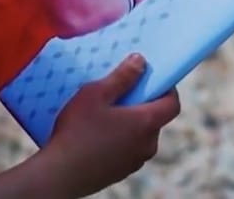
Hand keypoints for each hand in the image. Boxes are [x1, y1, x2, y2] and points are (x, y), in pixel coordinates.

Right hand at [43, 55, 180, 196]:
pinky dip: (119, 139)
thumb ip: (121, 77)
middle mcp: (148, 144)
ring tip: (101, 115)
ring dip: (128, 123)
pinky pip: (128, 149)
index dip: (167, 89)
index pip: (172, 104)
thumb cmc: (77, 130)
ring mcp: (136, 161)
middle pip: (154, 118)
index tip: (151, 78)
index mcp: (146, 123)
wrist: (61, 173)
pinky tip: (94, 135)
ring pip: (140, 135)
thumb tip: (141, 61)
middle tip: (117, 93)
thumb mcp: (95, 94)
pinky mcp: (122, 171)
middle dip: (140, 104)